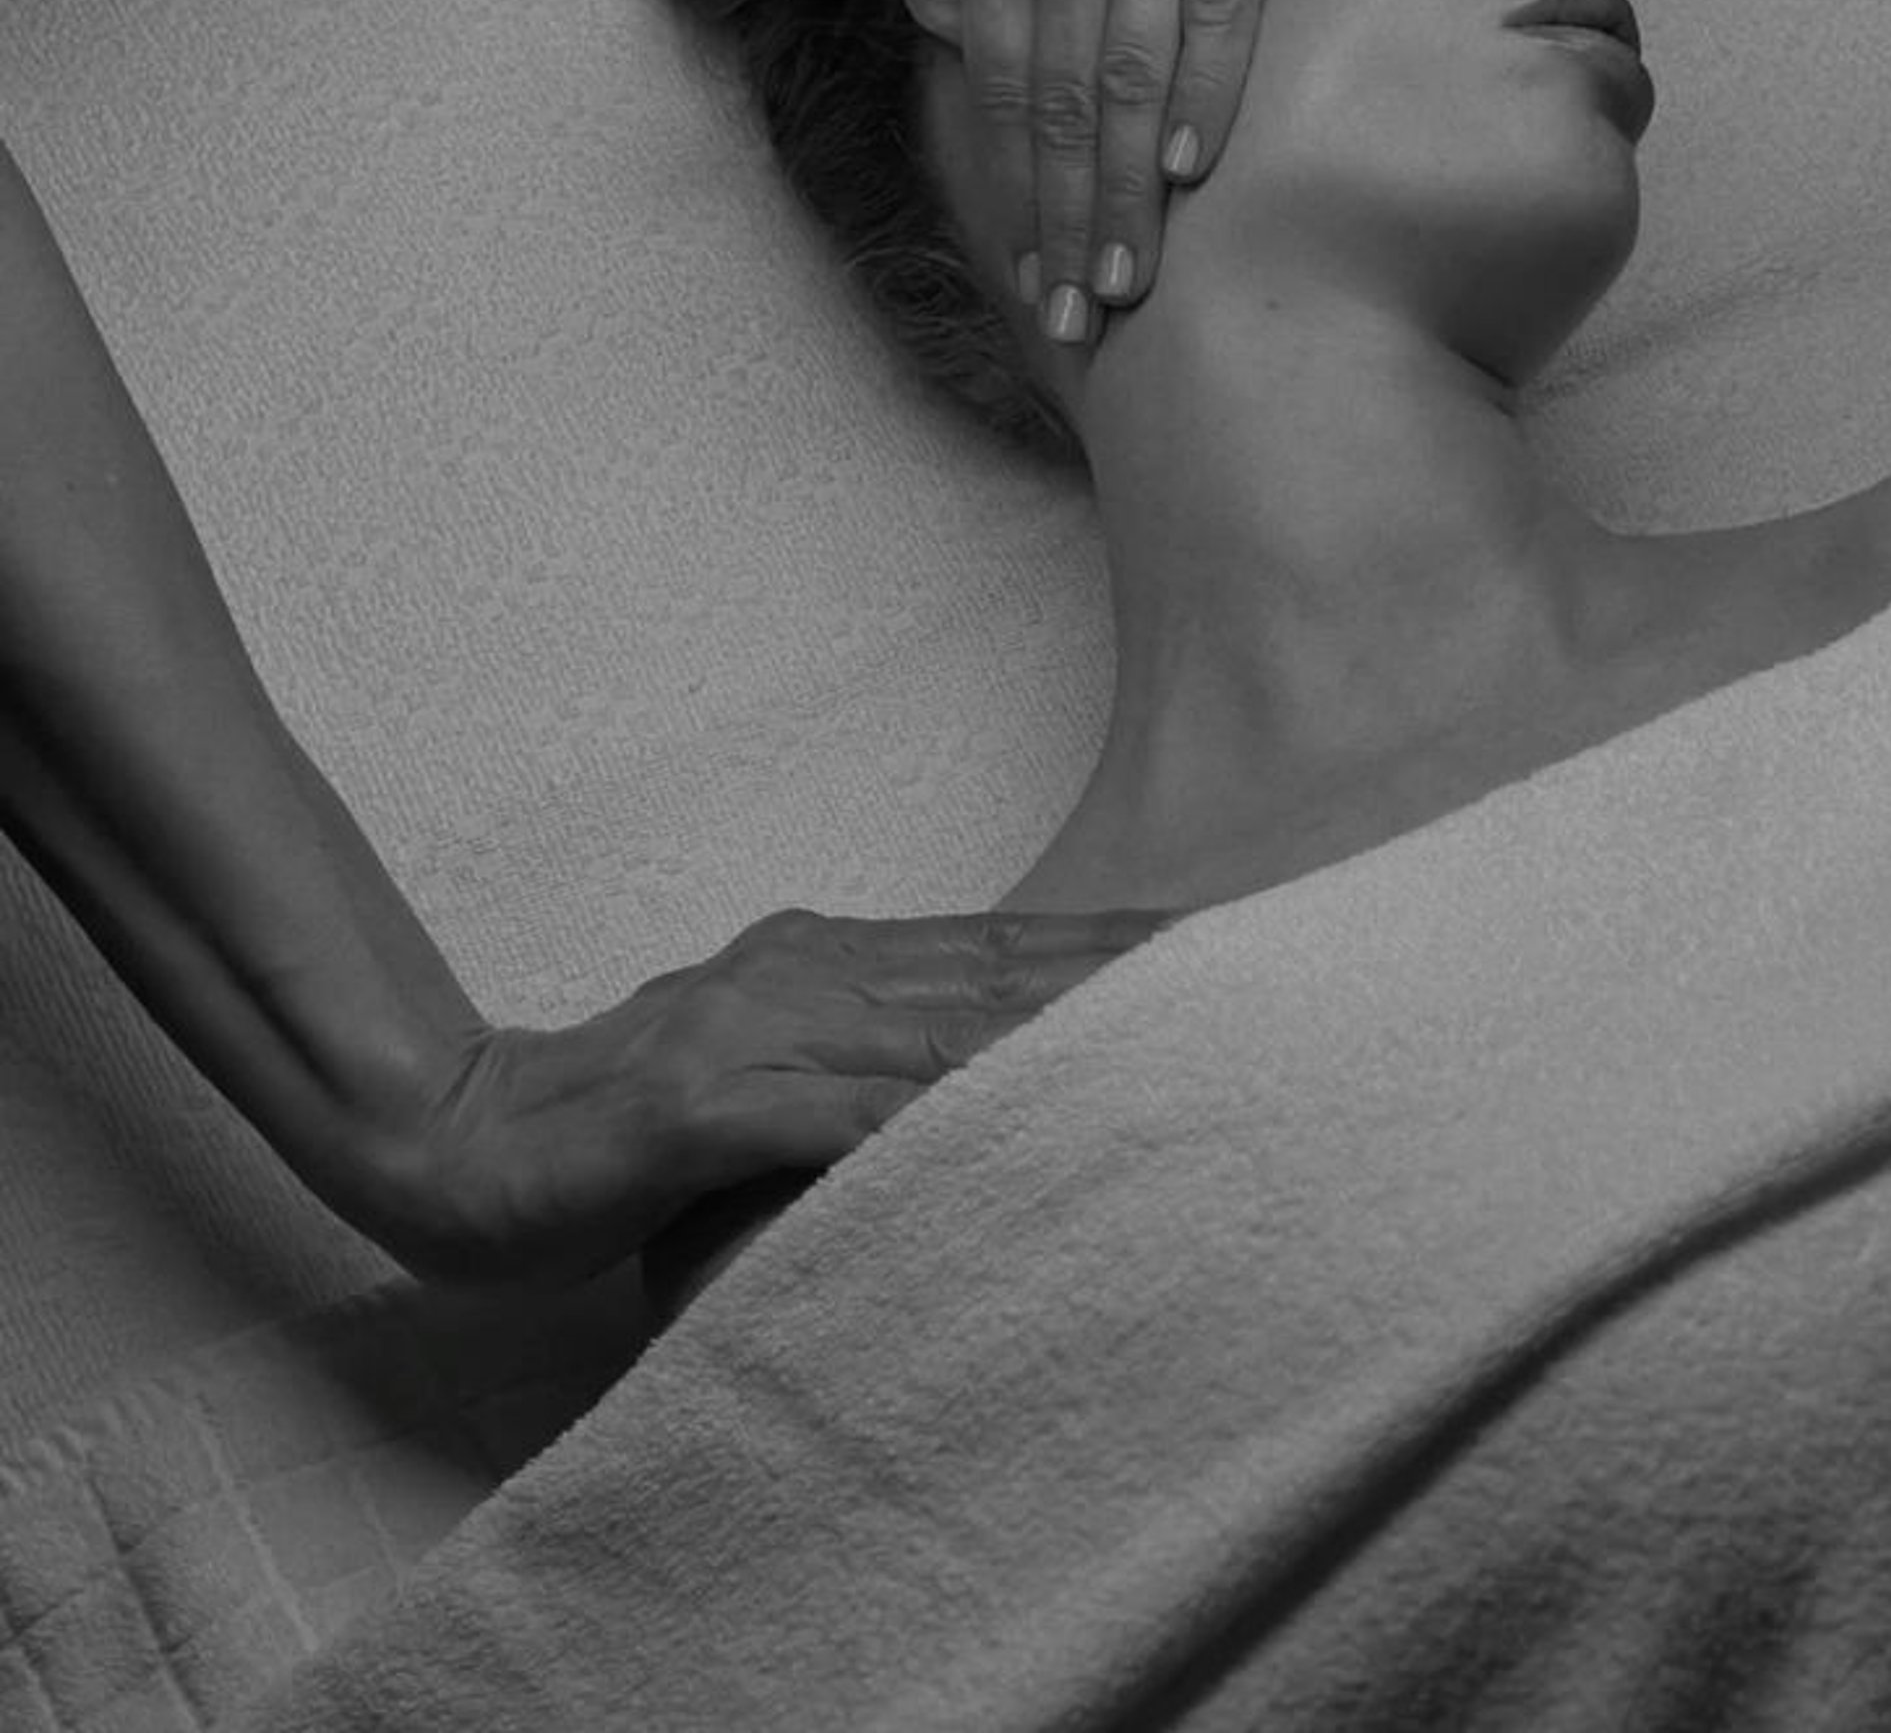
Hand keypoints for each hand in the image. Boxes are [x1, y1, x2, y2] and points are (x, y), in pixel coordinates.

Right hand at [389, 903, 1176, 1291]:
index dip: (1103, 946)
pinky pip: (837, 1114)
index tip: (1209, 946)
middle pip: (989, 973)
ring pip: (935, 1029)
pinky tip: (1005, 1126)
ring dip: (1056, 1032)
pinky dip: (927, 1119)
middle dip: (1120, 975)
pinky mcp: (702, 1102)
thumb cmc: (614, 1128)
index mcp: (815, 962)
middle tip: (1242, 970)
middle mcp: (796, 975)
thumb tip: (957, 1083)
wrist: (455, 1138)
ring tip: (1169, 1035)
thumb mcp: (754, 1080)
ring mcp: (747, 1031)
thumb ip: (847, 1068)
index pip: (990, 950)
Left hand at [773, 0, 1312, 347]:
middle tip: (1076, 319)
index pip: (996, 78)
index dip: (1010, 187)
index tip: (1026, 275)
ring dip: (1131, 188)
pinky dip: (1211, 88)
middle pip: (1064, 101)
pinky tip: (1195, 167)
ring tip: (1131, 276)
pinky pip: (1226, 3)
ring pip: (1138, 70)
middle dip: (1068, 221)